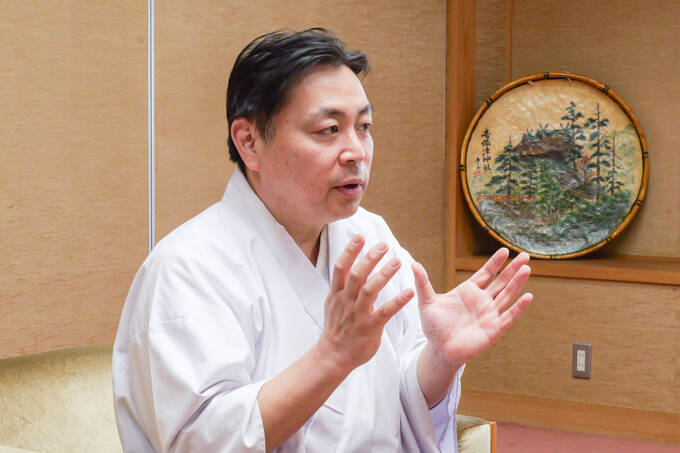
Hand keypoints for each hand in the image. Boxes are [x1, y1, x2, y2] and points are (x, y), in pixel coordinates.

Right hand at [316, 235, 413, 371]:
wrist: (334, 355)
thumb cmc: (337, 327)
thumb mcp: (333, 303)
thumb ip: (342, 285)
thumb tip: (349, 264)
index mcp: (337, 294)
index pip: (341, 267)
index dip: (350, 251)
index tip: (360, 236)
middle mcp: (346, 301)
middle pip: (357, 275)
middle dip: (370, 258)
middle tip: (384, 245)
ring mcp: (358, 314)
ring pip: (370, 290)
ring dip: (384, 274)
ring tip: (397, 261)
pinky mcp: (370, 327)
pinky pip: (385, 312)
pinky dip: (398, 301)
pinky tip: (410, 292)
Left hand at [412, 248, 532, 368]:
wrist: (439, 350)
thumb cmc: (434, 326)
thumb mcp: (427, 302)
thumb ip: (423, 283)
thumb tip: (412, 264)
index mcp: (468, 291)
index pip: (486, 273)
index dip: (495, 263)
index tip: (504, 251)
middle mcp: (482, 301)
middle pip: (501, 281)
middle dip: (512, 269)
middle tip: (524, 255)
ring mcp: (489, 314)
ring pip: (507, 295)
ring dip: (517, 283)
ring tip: (526, 269)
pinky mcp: (494, 329)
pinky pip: (509, 316)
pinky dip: (518, 307)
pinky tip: (528, 296)